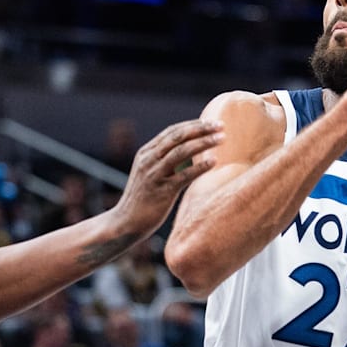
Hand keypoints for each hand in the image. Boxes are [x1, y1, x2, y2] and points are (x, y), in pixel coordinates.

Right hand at [113, 119, 222, 234]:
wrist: (125, 223)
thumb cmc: (143, 199)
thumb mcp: (150, 173)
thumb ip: (164, 161)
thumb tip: (189, 152)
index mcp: (146, 153)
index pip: (172, 132)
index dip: (193, 125)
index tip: (212, 123)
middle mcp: (148, 160)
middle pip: (177, 137)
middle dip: (200, 129)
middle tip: (220, 125)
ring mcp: (154, 175)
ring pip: (181, 151)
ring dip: (203, 143)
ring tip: (221, 139)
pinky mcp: (161, 191)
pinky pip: (184, 176)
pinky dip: (200, 167)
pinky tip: (214, 162)